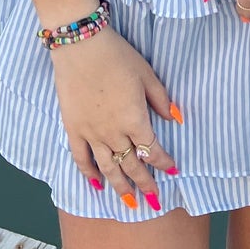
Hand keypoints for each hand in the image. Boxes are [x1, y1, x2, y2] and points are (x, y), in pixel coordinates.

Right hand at [47, 26, 181, 209]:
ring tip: (129, 203)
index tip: (173, 170)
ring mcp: (91, 133)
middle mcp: (113, 133)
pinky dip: (89, 174)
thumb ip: (161, 100)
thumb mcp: (146, 74)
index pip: (152, 150)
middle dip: (145, 184)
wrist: (80, 45)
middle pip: (132, 165)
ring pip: (108, 168)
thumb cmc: (117, 56)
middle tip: (154, 200)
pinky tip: (96, 185)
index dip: (164, 162)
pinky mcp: (73, 129)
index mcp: (135, 119)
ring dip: (120, 187)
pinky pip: (81, 158)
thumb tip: (176, 119)